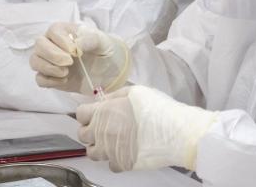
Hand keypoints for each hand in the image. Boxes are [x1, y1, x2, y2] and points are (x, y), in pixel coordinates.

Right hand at [30, 22, 129, 95]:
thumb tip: (76, 44)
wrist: (108, 70)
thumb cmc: (103, 50)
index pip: (53, 31)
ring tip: (66, 73)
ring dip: (49, 68)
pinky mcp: (50, 77)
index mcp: (63, 30)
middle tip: (69, 63)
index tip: (75, 51)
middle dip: (52, 55)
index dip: (61, 41)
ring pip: (35, 62)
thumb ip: (91, 39)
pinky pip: (40, 79)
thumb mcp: (103, 42)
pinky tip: (65, 80)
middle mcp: (52, 43)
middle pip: (39, 45)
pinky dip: (50, 81)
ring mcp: (49, 61)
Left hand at [77, 86, 217, 171]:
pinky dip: (115, 160)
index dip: (87, 114)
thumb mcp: (135, 92)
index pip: (80, 114)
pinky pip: (110, 165)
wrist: (175, 132)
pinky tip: (125, 152)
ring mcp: (110, 150)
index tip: (94, 114)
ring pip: (92, 153)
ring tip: (111, 142)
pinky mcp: (122, 164)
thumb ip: (115, 96)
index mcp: (103, 112)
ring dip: (99, 147)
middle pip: (82, 135)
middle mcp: (102, 132)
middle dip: (90, 131)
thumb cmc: (157, 109)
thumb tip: (103, 100)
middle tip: (103, 128)